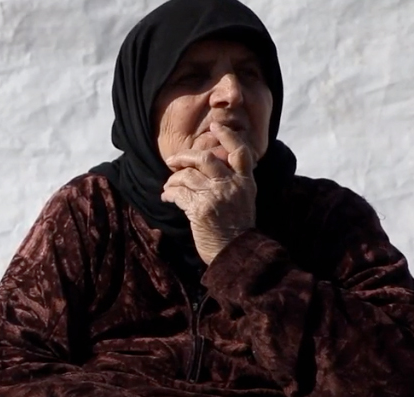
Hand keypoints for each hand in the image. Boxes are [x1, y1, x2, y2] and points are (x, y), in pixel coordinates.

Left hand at [160, 122, 258, 263]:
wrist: (236, 253)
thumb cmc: (235, 228)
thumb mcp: (243, 200)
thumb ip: (231, 181)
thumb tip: (206, 165)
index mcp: (246, 182)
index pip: (240, 152)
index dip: (228, 136)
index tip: (216, 125)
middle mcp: (232, 186)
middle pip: (206, 159)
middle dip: (185, 157)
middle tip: (172, 161)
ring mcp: (216, 196)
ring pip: (187, 176)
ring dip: (173, 180)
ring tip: (168, 187)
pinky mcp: (201, 209)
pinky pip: (178, 193)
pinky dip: (169, 193)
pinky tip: (167, 197)